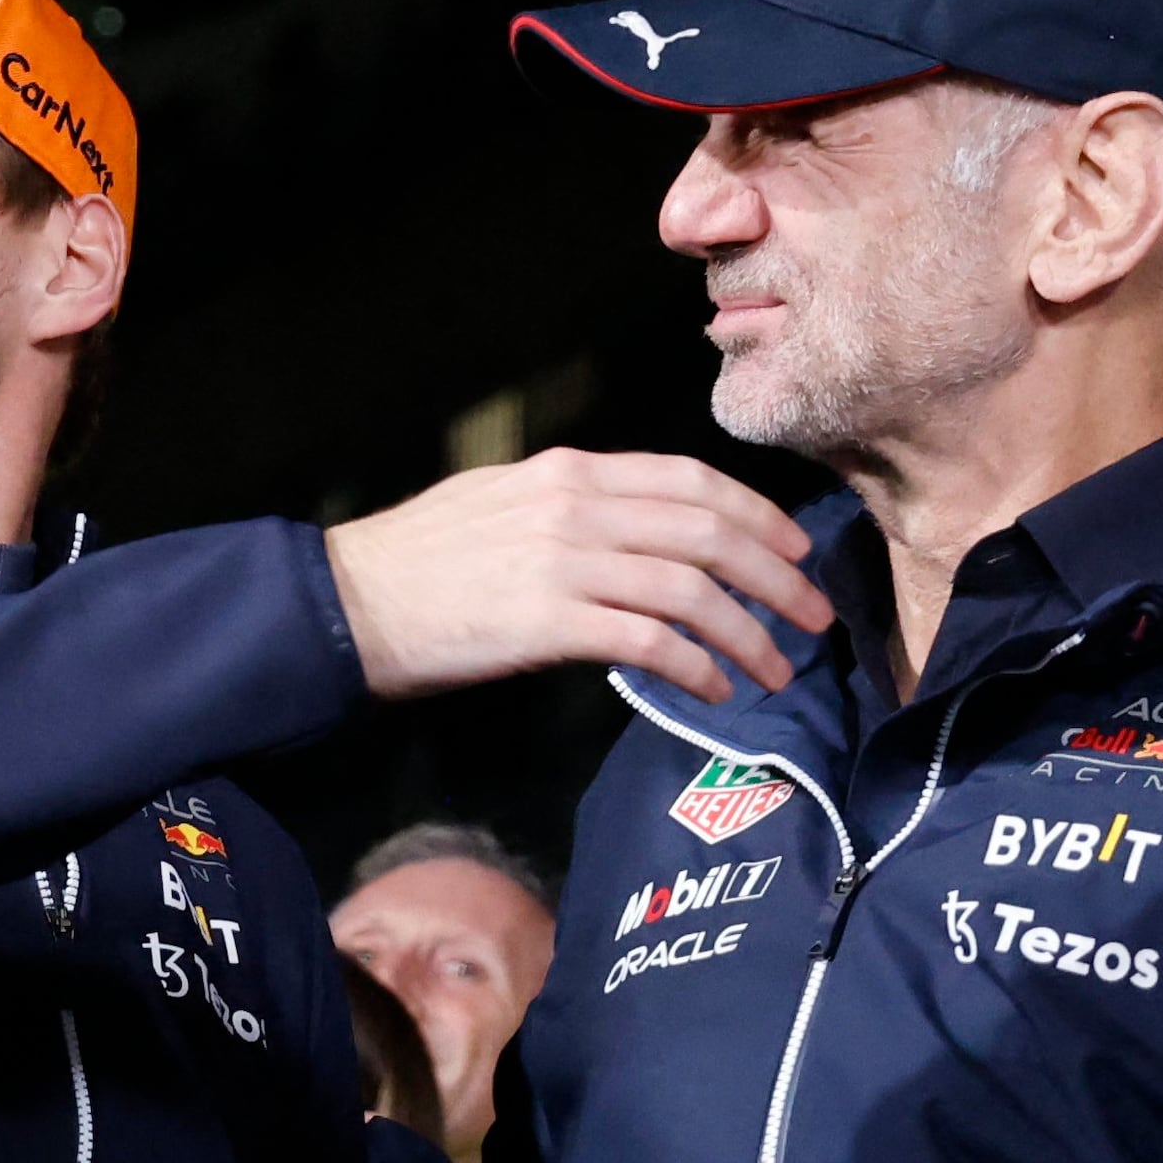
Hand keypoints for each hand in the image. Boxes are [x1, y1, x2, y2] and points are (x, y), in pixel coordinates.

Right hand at [323, 450, 826, 709]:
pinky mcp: (547, 621)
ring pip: (691, 591)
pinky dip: (697, 667)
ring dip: (749, 634)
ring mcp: (563, 562)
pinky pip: (650, 642)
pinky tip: (718, 690)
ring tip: (778, 669)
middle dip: (776, 575)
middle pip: (708, 532)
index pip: (690, 480)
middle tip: (815, 614)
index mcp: (569, 472)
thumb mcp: (504, 504)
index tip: (795, 548)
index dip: (756, 515)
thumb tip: (641, 536)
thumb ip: (576, 510)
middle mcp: (575, 507)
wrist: (348, 603)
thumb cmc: (422, 563)